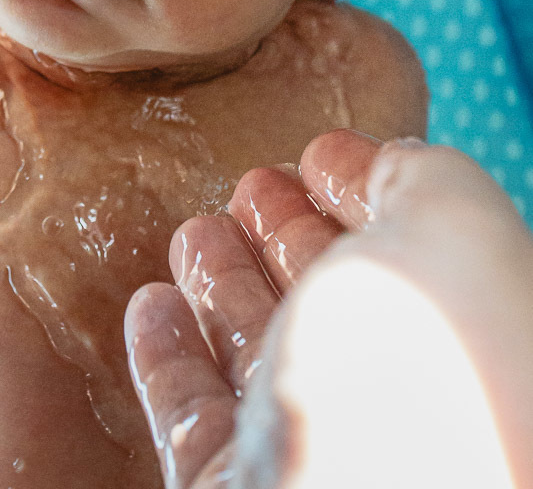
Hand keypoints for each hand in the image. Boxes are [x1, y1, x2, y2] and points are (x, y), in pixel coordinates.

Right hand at [125, 130, 532, 487]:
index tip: (315, 155)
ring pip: (257, 358)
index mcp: (460, 334)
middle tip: (246, 186)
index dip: (360, 195)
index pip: (409, 256)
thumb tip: (380, 166)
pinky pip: (191, 417)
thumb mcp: (449, 225)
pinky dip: (165, 357)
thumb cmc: (425, 359)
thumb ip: (423, 180)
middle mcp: (389, 396)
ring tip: (193, 231)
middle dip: (285, 236)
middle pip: (330, 304)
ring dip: (220, 286)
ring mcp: (310, 446)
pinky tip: (150, 305)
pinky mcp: (234, 488)